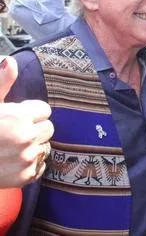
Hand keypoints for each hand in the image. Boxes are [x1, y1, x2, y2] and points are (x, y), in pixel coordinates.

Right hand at [0, 56, 53, 187]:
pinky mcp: (25, 177)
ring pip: (45, 147)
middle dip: (34, 128)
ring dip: (32, 147)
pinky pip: (41, 166)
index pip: (44, 110)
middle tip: (12, 133)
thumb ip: (1, 83)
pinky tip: (11, 162)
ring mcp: (27, 159)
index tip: (15, 117)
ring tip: (10, 148)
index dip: (29, 113)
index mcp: (18, 117)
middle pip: (48, 128)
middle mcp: (27, 137)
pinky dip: (30, 165)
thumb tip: (10, 61)